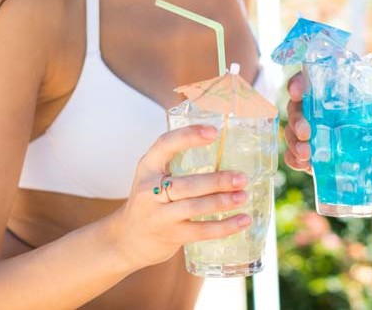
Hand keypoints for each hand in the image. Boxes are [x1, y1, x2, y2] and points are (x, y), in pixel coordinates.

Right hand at [106, 125, 250, 269]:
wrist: (128, 239)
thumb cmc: (151, 201)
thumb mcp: (154, 177)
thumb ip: (178, 165)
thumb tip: (227, 151)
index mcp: (147, 167)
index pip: (165, 145)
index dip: (188, 136)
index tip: (214, 132)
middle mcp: (148, 190)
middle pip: (185, 184)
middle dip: (216, 181)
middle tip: (242, 178)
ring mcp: (158, 216)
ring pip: (194, 207)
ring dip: (222, 202)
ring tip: (244, 197)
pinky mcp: (170, 236)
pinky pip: (201, 231)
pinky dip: (224, 227)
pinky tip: (243, 220)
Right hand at [283, 71, 371, 175]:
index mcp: (341, 93)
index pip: (312, 79)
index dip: (298, 81)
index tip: (298, 90)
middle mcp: (323, 111)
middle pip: (296, 106)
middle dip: (295, 117)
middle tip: (306, 131)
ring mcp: (318, 135)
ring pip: (291, 131)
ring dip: (293, 141)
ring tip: (307, 154)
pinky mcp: (316, 158)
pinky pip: (295, 156)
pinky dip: (294, 159)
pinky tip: (303, 165)